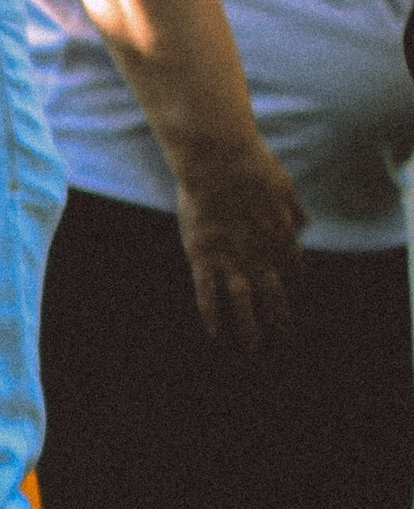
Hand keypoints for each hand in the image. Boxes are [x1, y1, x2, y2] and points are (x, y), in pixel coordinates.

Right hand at [173, 138, 304, 347]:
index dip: (293, 281)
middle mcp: (261, 254)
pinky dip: (212, 313)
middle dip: (281, 317)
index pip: (293, 268)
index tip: (291, 290)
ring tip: (254, 347)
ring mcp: (232, 258)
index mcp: (282, 237)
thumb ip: (293, 208)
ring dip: (250, 326)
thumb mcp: (283, 186)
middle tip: (285, 338)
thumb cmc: (252, 167)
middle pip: (275, 293)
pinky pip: (208, 292)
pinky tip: (215, 333)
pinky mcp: (204, 256)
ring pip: (245, 301)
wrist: (219, 161)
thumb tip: (306, 222)